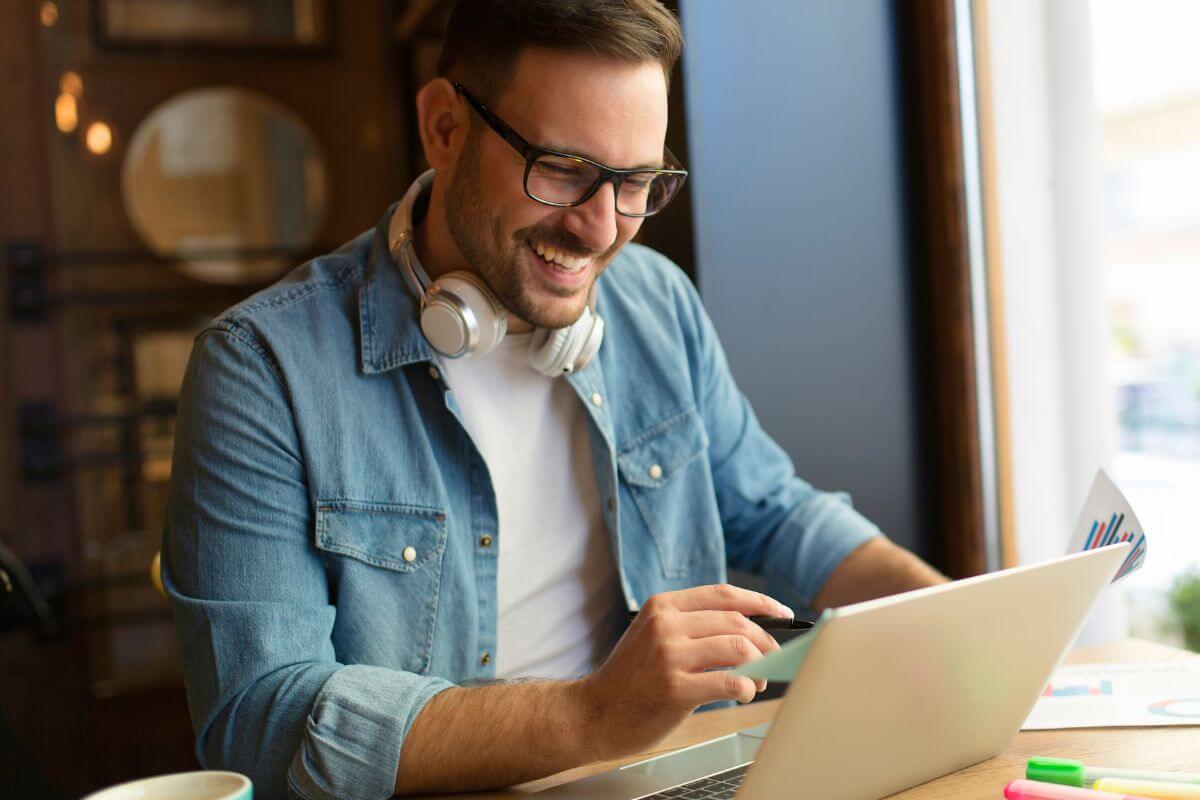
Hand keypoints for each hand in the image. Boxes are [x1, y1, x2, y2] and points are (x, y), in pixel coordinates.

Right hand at [579, 584, 790, 759]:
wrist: (593, 713)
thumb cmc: (630, 679)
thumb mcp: (653, 636)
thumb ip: (691, 626)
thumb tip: (750, 630)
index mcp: (663, 606)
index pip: (723, 594)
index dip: (759, 601)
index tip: (781, 613)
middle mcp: (666, 625)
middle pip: (736, 620)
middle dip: (766, 640)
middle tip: (775, 657)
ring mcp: (669, 655)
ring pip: (738, 647)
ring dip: (760, 666)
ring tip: (759, 681)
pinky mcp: (674, 688)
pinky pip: (730, 681)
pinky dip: (748, 688)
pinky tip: (745, 694)